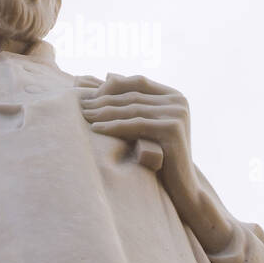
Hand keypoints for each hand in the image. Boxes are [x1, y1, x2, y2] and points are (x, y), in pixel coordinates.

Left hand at [77, 73, 202, 218]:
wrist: (183, 188)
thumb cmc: (160, 157)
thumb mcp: (146, 125)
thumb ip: (131, 102)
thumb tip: (108, 74)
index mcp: (175, 95)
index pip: (137, 82)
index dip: (110, 86)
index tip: (87, 94)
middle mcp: (179, 101)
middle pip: (133, 95)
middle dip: (104, 99)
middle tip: (80, 105)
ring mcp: (178, 114)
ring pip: (132, 109)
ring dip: (104, 112)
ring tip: (83, 116)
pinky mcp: (173, 129)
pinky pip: (135, 125)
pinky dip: (113, 126)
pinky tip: (95, 129)